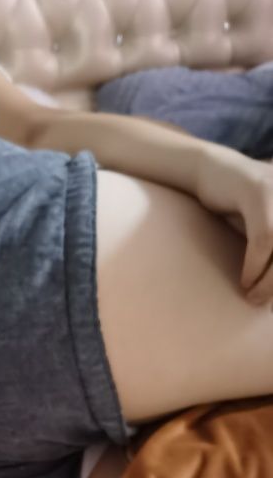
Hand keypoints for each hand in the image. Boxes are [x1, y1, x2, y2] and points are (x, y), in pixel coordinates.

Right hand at [197, 147, 272, 305]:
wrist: (209, 171)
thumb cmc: (238, 205)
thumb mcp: (262, 229)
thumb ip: (272, 252)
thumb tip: (271, 288)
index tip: (272, 304)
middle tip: (264, 306)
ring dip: (270, 281)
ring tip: (253, 298)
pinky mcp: (260, 192)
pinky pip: (265, 237)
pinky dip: (255, 264)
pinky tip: (245, 281)